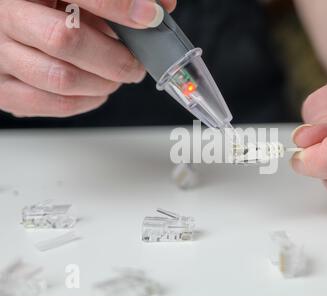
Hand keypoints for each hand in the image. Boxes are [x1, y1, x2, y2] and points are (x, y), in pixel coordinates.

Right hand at [0, 0, 175, 116]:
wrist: (8, 24)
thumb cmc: (47, 8)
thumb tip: (161, 6)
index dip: (118, 6)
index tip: (149, 16)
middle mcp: (5, 18)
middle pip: (66, 41)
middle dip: (115, 58)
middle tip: (135, 64)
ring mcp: (0, 57)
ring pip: (62, 79)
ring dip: (104, 83)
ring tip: (116, 76)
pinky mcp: (4, 90)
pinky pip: (54, 105)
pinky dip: (88, 101)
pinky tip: (98, 90)